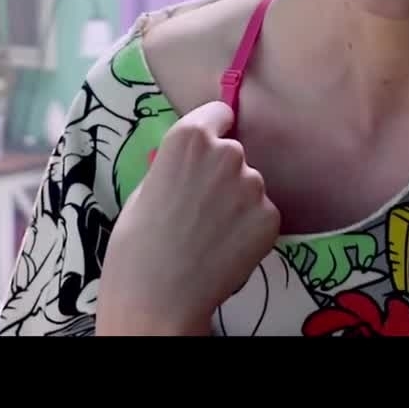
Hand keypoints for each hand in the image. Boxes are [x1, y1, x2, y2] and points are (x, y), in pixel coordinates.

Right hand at [94, 100, 280, 334]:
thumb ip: (177, 165)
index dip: (214, 130)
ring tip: (210, 233)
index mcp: (190, 137)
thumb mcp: (147, 186)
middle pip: (235, 152)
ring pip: (249, 186)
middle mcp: (228, 153)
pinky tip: (226, 248)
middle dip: (224, 172)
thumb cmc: (137, 242)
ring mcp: (253, 185)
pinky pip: (262, 215)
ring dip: (237, 202)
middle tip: (202, 206)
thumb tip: (193, 162)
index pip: (220, 112)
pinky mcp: (270, 217)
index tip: (210, 145)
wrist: (157, 294)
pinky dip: (250, 229)